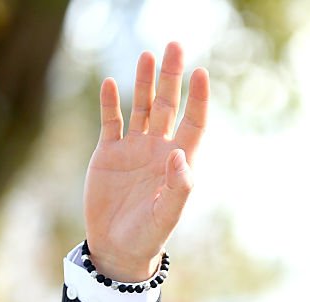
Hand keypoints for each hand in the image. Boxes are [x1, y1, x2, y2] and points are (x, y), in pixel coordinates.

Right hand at [84, 42, 208, 281]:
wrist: (118, 247)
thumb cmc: (148, 235)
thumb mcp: (167, 215)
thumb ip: (178, 187)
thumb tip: (179, 155)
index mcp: (178, 162)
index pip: (193, 122)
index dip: (198, 98)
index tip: (201, 73)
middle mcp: (159, 149)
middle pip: (168, 105)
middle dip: (172, 77)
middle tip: (175, 45)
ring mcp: (134, 149)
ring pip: (142, 107)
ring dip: (145, 82)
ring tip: (148, 55)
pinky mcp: (108, 153)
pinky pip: (111, 121)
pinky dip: (110, 102)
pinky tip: (110, 82)